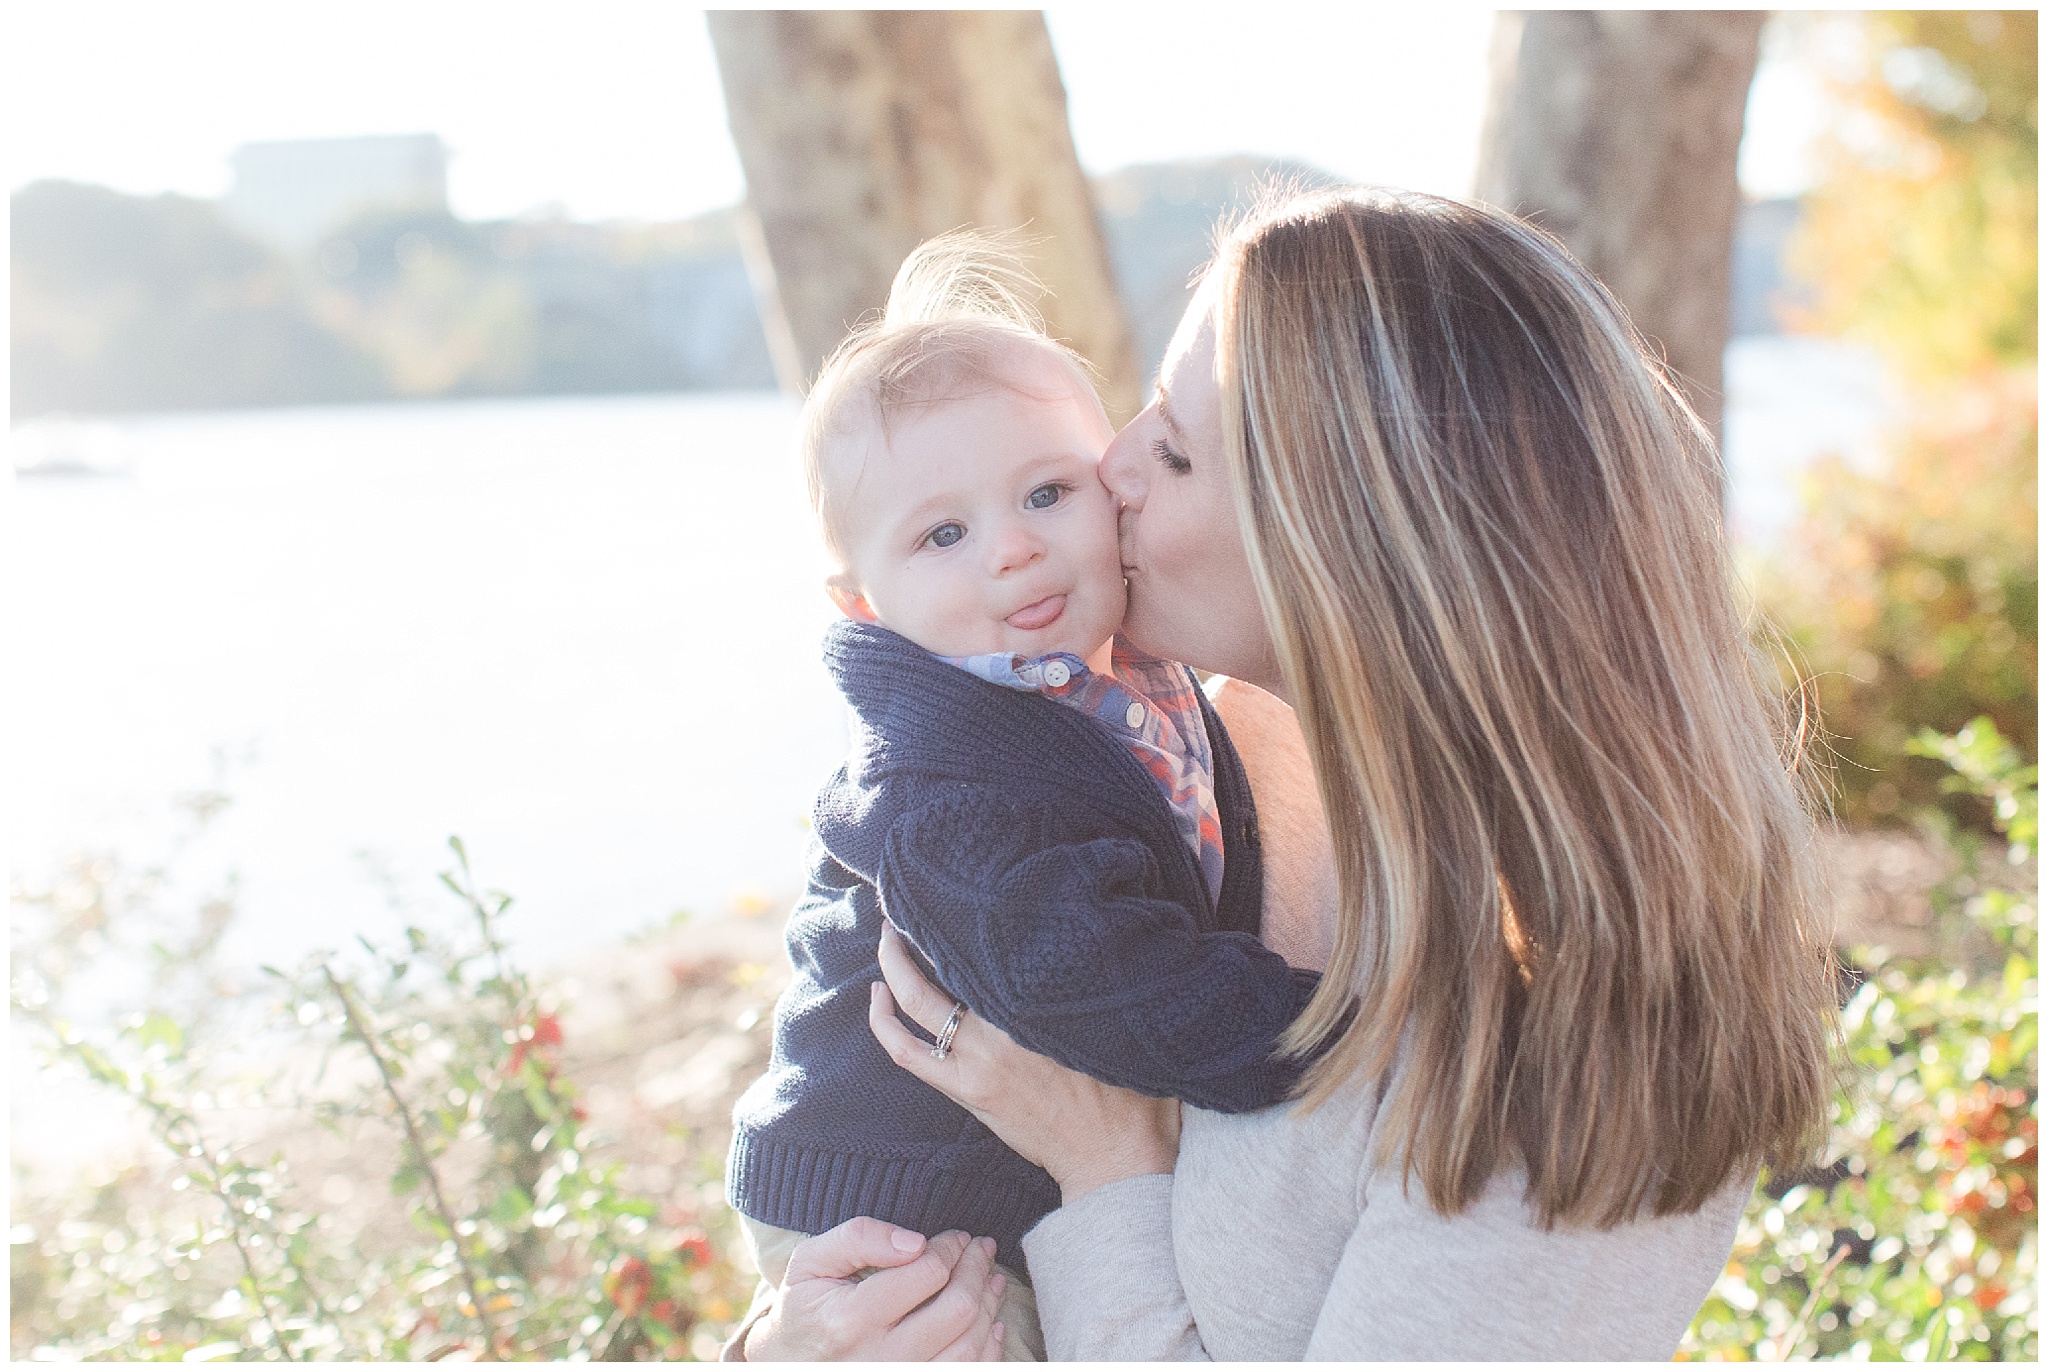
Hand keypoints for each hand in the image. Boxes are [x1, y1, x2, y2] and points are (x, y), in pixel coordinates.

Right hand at [743, 1219, 1005, 1360]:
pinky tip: (989, 1322)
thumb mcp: (812, 1262)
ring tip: (991, 1278)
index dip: (949, 1248)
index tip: (957, 1237)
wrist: (791, 1365)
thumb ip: (858, 1238)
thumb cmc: (807, 1307)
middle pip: (955, 1311)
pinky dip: (988, 1347)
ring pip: (968, 1346)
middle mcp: (878, 1360)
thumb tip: (915, 1242)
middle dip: (977, 1271)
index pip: (924, 1274)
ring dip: (989, 1306)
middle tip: (982, 1249)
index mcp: (849, 1320)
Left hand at [869, 922, 1181, 1202]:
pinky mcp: (968, 1094)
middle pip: (932, 982)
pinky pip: (910, 1056)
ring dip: (890, 978)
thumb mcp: (1119, 1027)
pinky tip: (879, 1002)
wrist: (1114, 1160)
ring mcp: (976, 1069)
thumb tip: (1093, 934)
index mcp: (1034, 1014)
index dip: (952, 923)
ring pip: (912, 1017)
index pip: (979, 956)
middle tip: (896, 913)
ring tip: (886, 945)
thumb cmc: (1131, 1093)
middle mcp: (997, 1038)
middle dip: (905, 944)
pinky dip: (887, 1027)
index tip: (945, 894)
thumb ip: (1093, 984)